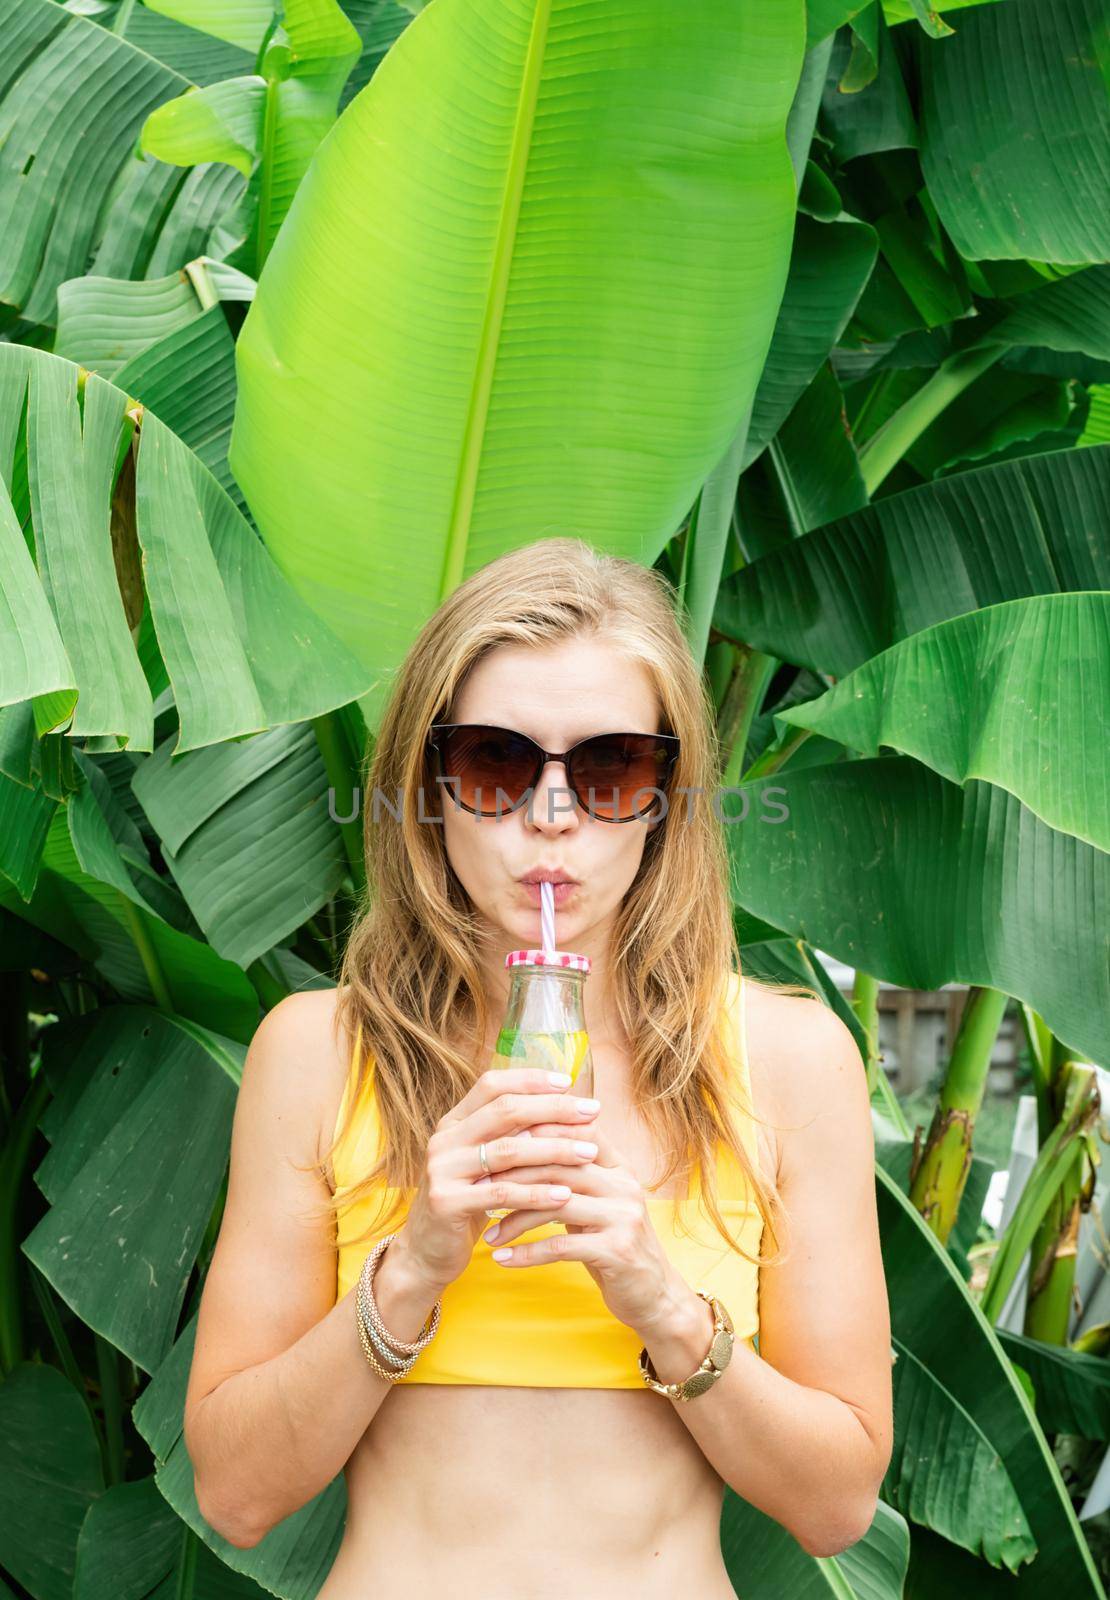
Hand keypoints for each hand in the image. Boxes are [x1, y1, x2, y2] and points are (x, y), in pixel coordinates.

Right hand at [390, 1067, 601, 1294]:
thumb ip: (511, 1135)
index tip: (569, 1081)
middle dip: (554, 1109)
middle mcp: (444, 1139)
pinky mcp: (446, 1202)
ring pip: (508, 1150)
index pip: (492, 1085)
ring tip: (590, 1152)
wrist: (427, 1251)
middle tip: (592, 1112)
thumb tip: (564, 1105)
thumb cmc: (469, 1202)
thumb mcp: (486, 1164)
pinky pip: (502, 1193)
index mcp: (453, 1122)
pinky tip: (565, 1194)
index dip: (530, 1079)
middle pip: (505, 1111)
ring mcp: (442, 1169)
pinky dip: (537, 1193)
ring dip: (555, 1150)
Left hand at [477, 1120, 695, 1337]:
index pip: (575, 1131)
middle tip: (479, 1190)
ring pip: (556, 1203)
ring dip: (515, 1219)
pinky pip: (560, 1246)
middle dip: (514, 1176)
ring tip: (489, 1234)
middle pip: (559, 1164)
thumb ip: (571, 1176)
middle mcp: (624, 1183)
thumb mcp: (596, 1203)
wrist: (654, 1294)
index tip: (494, 1147)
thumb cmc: (612, 1244)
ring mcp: (623, 1216)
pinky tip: (503, 1260)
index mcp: (618, 1166)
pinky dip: (527, 1253)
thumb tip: (521, 1144)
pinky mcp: (617, 1250)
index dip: (534, 1133)